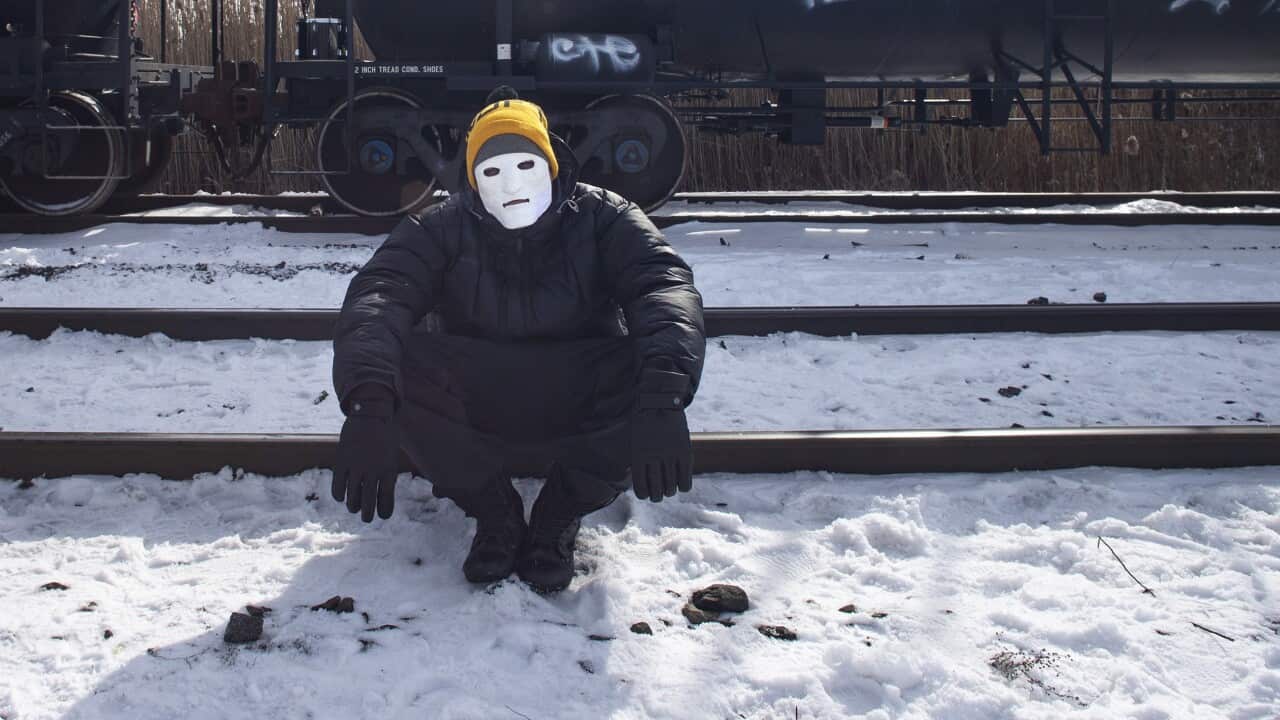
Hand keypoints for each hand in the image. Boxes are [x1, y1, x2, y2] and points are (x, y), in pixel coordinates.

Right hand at [332, 386, 399, 521]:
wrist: (371, 411)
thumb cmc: (385, 433)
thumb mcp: (392, 453)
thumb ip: (387, 473)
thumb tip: (381, 495)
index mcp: (389, 469)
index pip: (386, 499)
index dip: (384, 511)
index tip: (383, 516)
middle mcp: (373, 471)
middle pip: (369, 502)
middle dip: (368, 515)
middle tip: (367, 519)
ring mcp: (356, 467)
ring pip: (352, 497)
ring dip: (353, 506)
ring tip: (354, 508)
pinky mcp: (342, 461)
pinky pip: (338, 486)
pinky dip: (339, 495)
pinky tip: (341, 497)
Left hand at [630, 368, 692, 501]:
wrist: (661, 401)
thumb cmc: (644, 420)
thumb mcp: (634, 439)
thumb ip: (637, 459)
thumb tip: (635, 477)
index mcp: (639, 456)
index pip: (641, 487)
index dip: (644, 494)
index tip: (647, 495)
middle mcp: (654, 458)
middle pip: (657, 491)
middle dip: (657, 496)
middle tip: (659, 495)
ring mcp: (670, 455)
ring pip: (671, 487)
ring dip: (670, 492)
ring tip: (669, 490)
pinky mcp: (684, 452)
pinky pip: (685, 480)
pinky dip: (684, 486)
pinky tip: (682, 485)